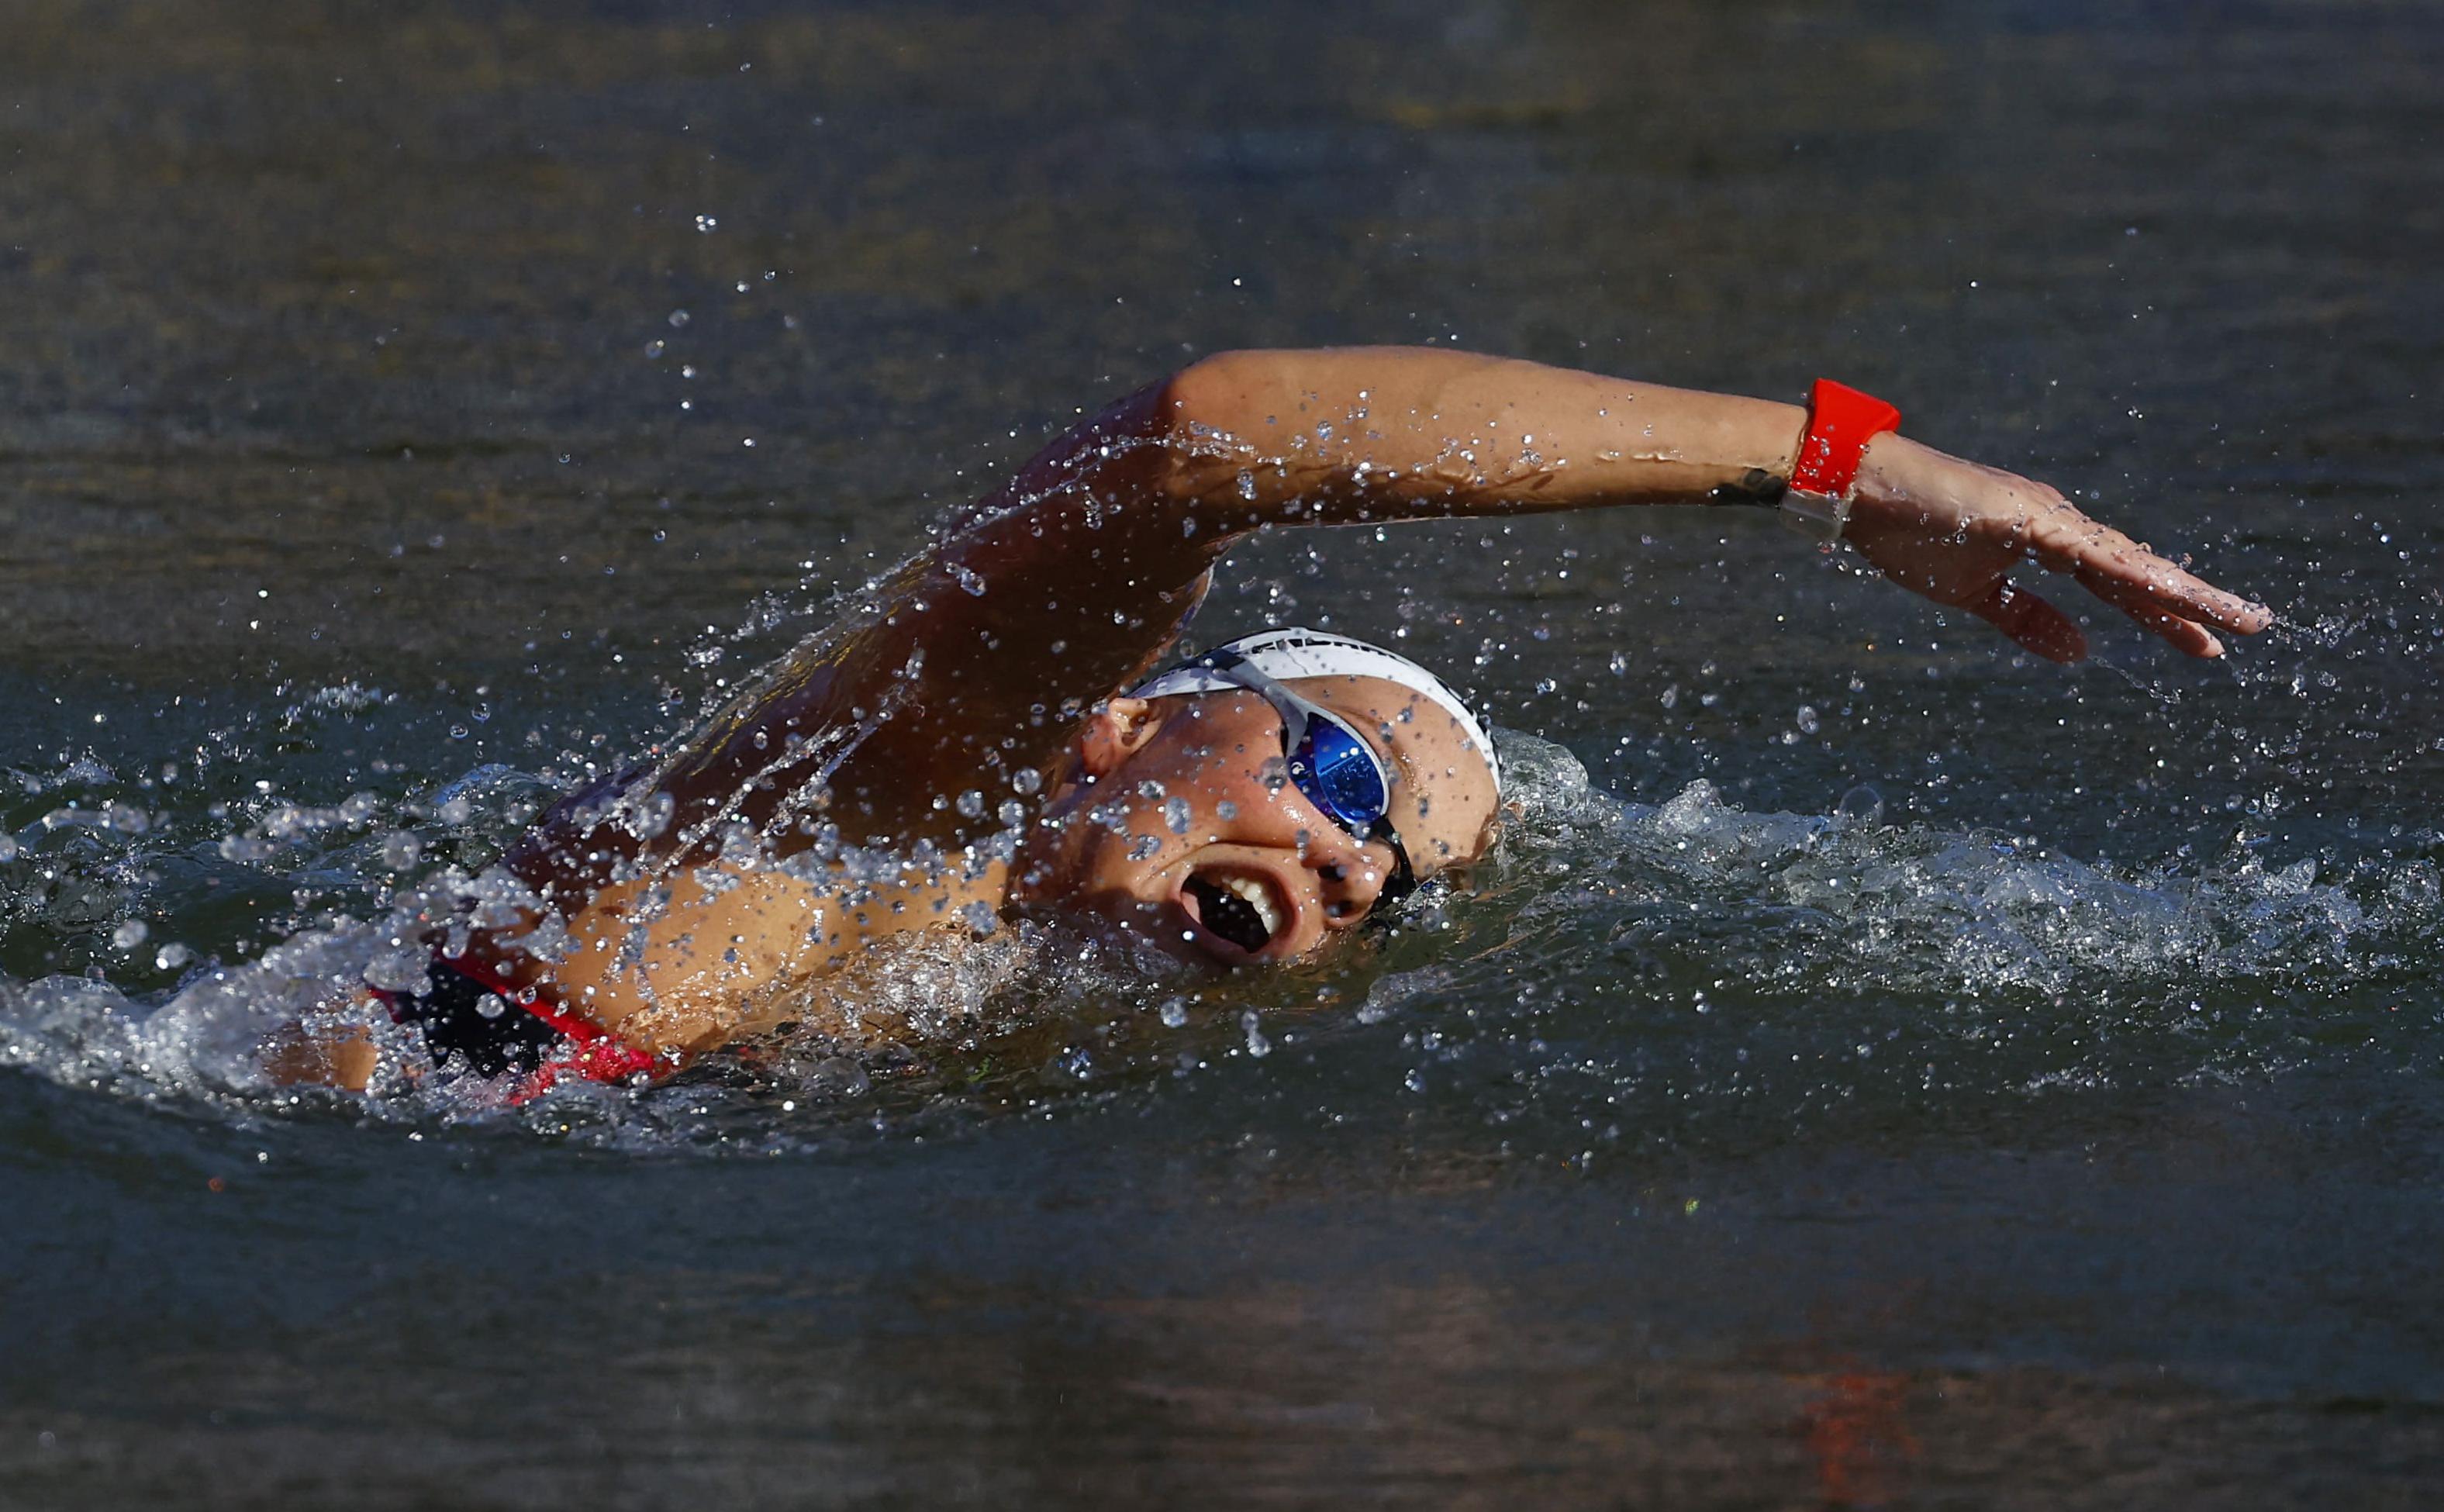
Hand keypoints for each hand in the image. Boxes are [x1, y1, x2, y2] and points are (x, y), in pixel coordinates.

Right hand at [1840, 433, 2271, 661]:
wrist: (1859, 488)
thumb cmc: (1907, 533)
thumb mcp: (1972, 595)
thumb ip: (2024, 621)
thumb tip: (2080, 653)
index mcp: (2049, 540)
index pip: (2119, 585)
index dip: (2163, 615)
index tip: (2208, 644)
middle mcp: (2061, 523)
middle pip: (2138, 572)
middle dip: (2194, 603)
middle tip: (2253, 628)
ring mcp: (2047, 516)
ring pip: (2128, 562)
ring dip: (2182, 591)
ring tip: (2233, 617)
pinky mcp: (2026, 518)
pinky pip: (2089, 554)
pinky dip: (2131, 574)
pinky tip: (2168, 590)